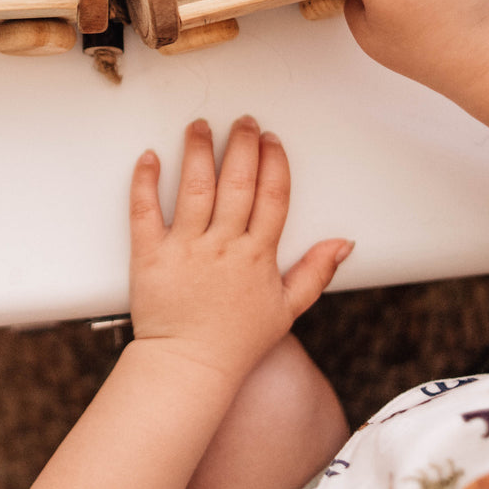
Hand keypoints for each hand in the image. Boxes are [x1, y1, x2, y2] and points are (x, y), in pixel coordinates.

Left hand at [128, 116, 351, 384]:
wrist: (189, 367)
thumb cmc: (236, 342)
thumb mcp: (287, 309)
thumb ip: (316, 272)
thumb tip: (344, 243)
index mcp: (257, 256)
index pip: (272, 196)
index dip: (273, 163)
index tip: (271, 140)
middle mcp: (223, 246)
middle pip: (237, 183)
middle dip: (242, 145)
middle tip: (242, 121)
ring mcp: (185, 249)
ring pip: (194, 188)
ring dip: (198, 151)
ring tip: (200, 126)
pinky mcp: (150, 256)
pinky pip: (145, 211)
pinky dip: (146, 181)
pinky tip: (149, 157)